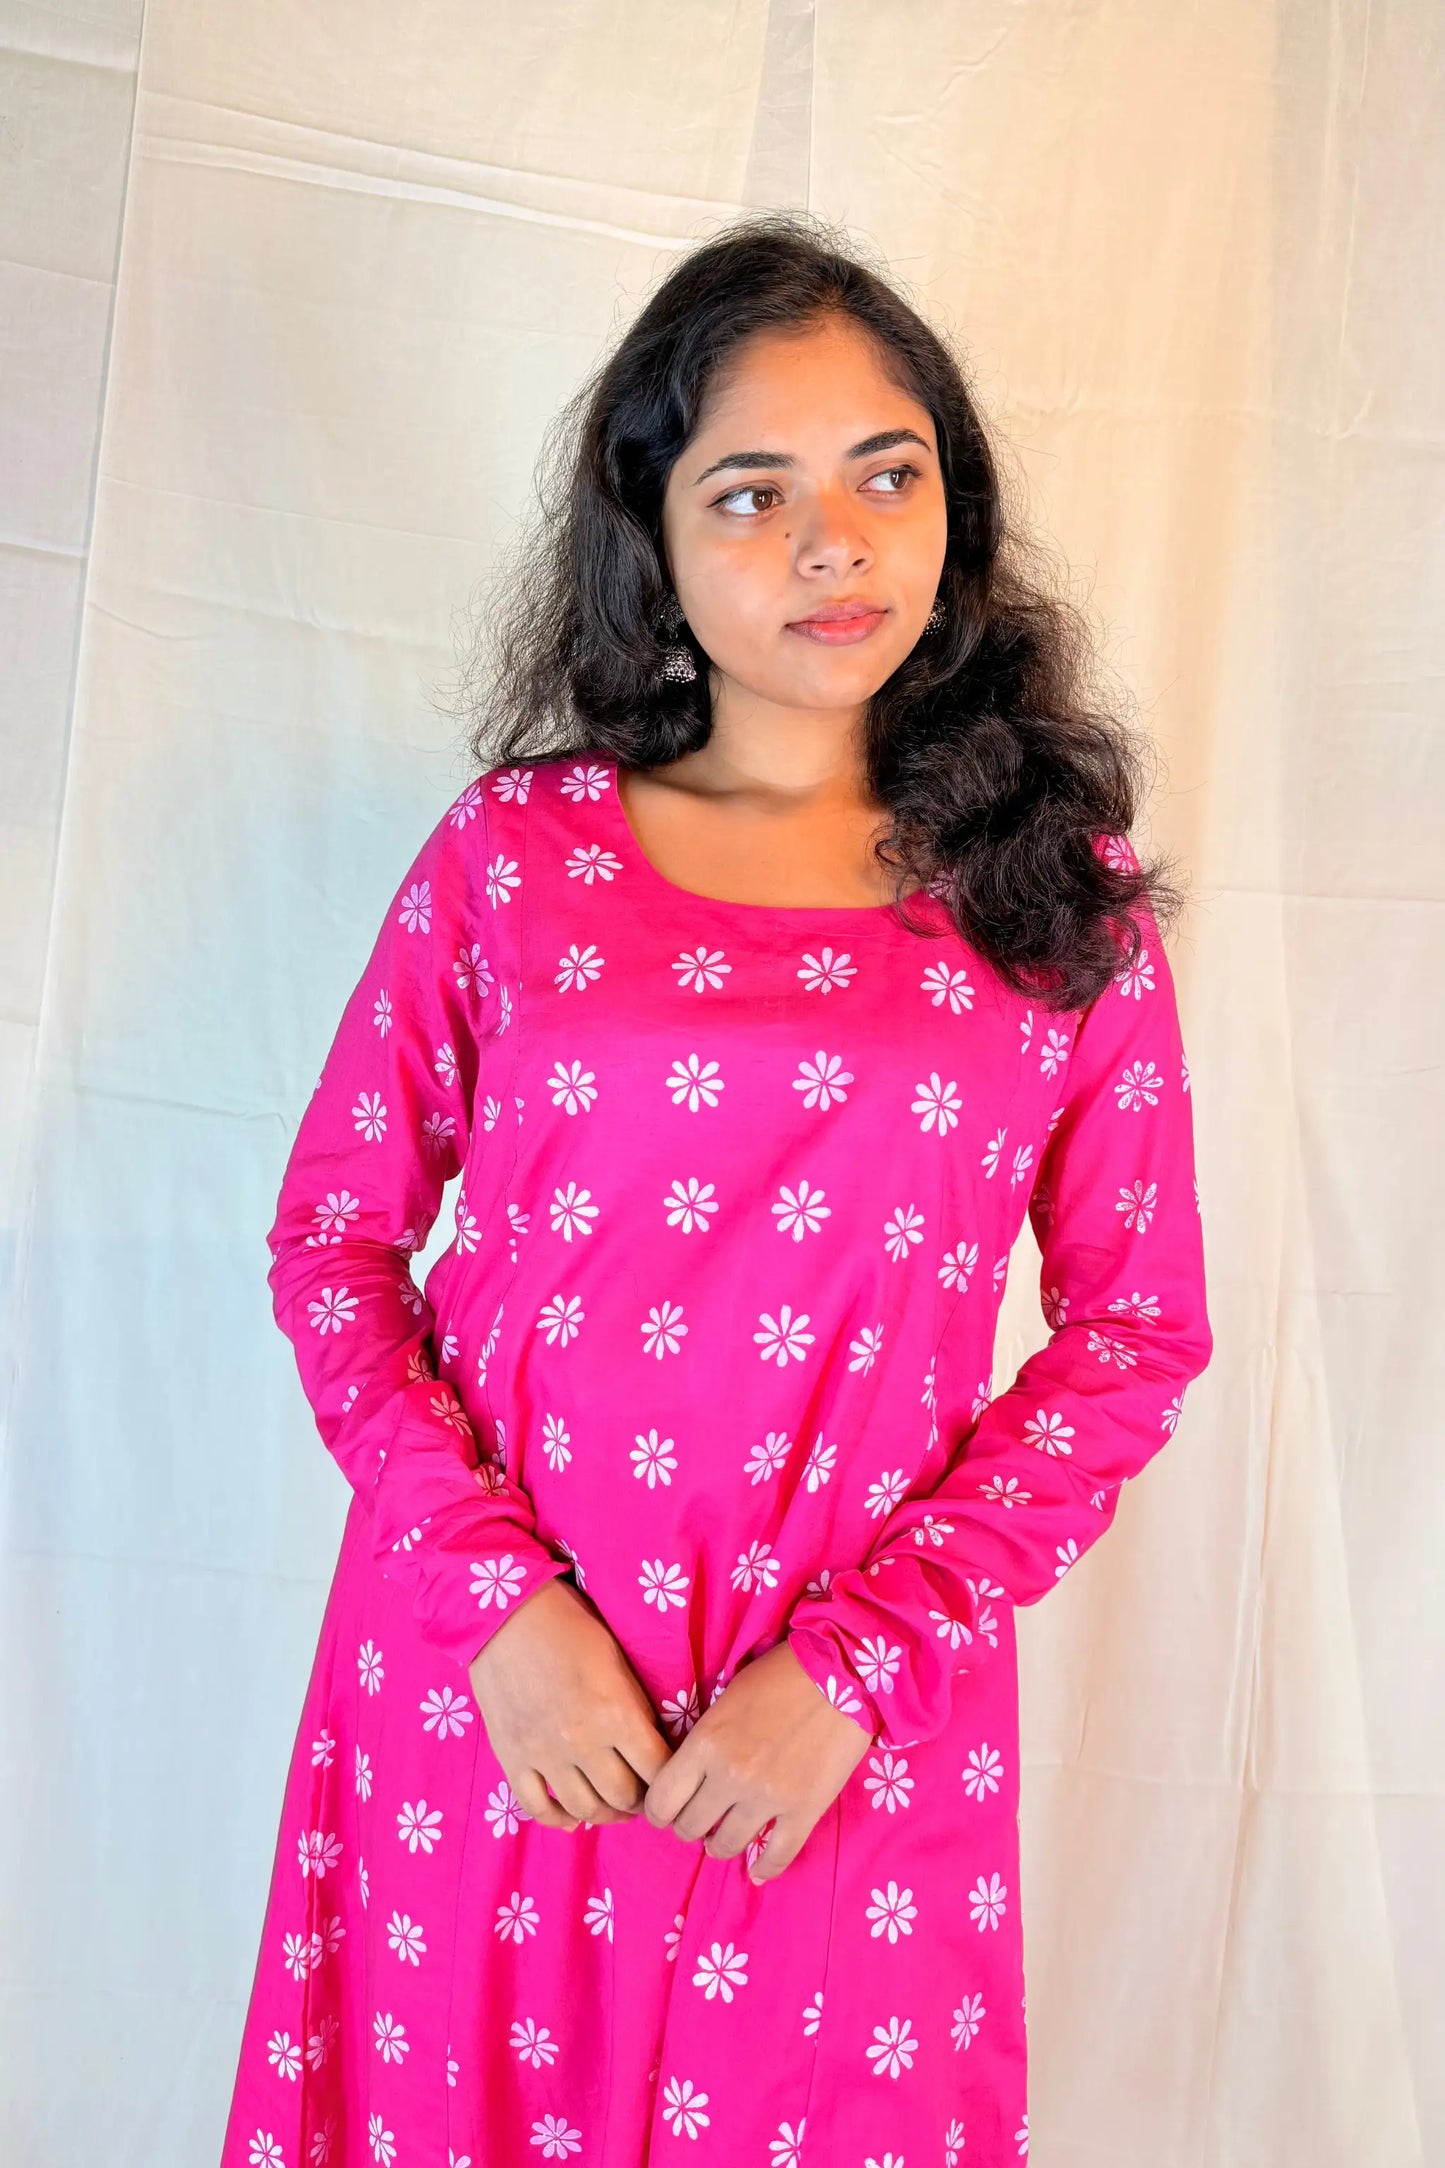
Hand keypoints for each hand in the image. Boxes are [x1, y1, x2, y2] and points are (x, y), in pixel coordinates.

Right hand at [467, 1576, 673, 1831]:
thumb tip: (656, 1744)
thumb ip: (637, 1706)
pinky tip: (572, 1815)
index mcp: (616, 1713)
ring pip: (584, 1809)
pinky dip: (558, 1819)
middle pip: (624, 1797)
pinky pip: (537, 1807)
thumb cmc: (570, 1625)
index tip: (673, 1778)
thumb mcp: (618, 1659)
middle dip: (642, 1801)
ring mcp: (543, 1755)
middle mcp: (582, 1742)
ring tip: (615, 1806)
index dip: (671, 1780)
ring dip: (606, 1813)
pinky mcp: (512, 1758)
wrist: (505, 1615)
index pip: (658, 1771)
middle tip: (646, 1793)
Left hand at [642, 1640, 873, 1881]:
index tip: (669, 1810)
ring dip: (722, 1844)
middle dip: (690, 1826)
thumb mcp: (726, 1697)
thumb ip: (706, 1739)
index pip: (662, 1801)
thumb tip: (692, 1773)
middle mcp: (730, 1777)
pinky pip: (777, 1856)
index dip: (660, 1811)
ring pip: (726, 1846)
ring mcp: (767, 1798)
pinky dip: (765, 1868)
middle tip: (702, 1818)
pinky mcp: (804, 1811)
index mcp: (705, 1743)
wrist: (840, 1671)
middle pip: (689, 1828)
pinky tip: (758, 1870)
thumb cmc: (779, 1674)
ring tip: (727, 1835)